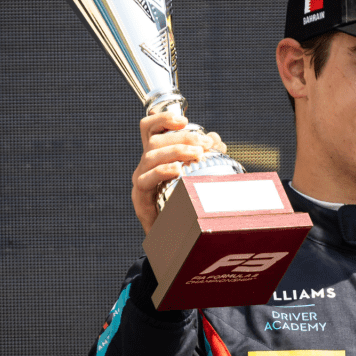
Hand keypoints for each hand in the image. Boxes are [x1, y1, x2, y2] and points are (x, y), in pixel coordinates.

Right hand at [131, 113, 226, 233]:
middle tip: (204, 144)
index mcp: (157, 154)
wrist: (174, 237)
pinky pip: (145, 181)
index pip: (150, 128)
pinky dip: (162, 172)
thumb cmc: (185, 202)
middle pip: (154, 140)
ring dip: (176, 151)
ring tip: (197, 154)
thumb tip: (216, 140)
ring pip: (150, 156)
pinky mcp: (140, 198)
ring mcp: (141, 180)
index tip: (184, 120)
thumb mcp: (198, 173)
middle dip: (181, 137)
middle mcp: (145, 164)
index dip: (162, 118)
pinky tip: (178, 171)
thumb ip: (205, 155)